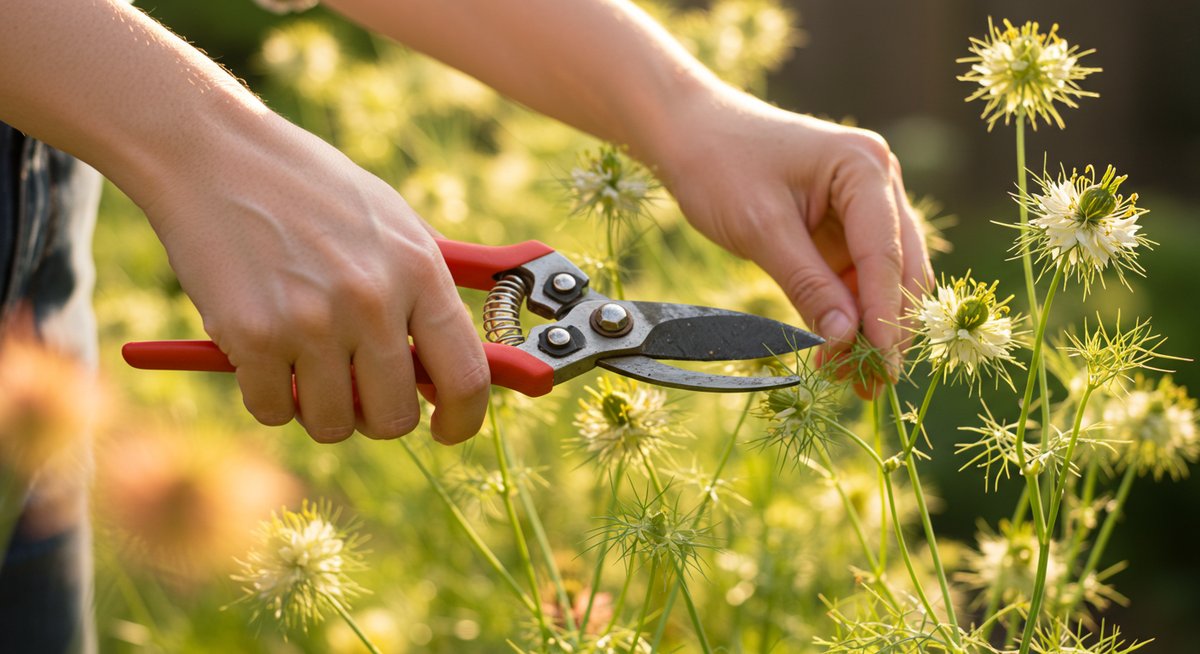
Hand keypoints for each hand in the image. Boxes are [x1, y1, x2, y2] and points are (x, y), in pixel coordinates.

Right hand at [139, 115, 489, 443]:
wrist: (213, 155)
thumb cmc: (307, 186)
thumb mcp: (390, 217)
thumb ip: (427, 282)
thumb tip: (459, 353)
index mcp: (419, 270)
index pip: (467, 376)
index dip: (463, 419)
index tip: (447, 429)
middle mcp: (373, 301)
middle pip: (395, 417)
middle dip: (376, 415)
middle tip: (355, 389)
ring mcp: (312, 322)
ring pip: (331, 424)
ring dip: (317, 407)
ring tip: (302, 359)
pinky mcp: (253, 336)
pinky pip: (272, 409)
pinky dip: (266, 394)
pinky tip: (259, 350)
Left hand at [652, 88, 932, 380]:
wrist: (687, 132)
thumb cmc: (718, 165)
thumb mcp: (760, 230)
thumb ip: (807, 285)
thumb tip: (846, 340)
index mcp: (864, 167)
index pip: (885, 254)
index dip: (886, 316)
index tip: (882, 366)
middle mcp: (877, 181)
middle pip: (900, 267)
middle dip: (886, 328)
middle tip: (871, 384)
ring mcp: (864, 203)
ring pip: (884, 277)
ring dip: (870, 327)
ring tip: (852, 380)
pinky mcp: (844, 225)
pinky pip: (858, 276)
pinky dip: (850, 313)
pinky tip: (837, 351)